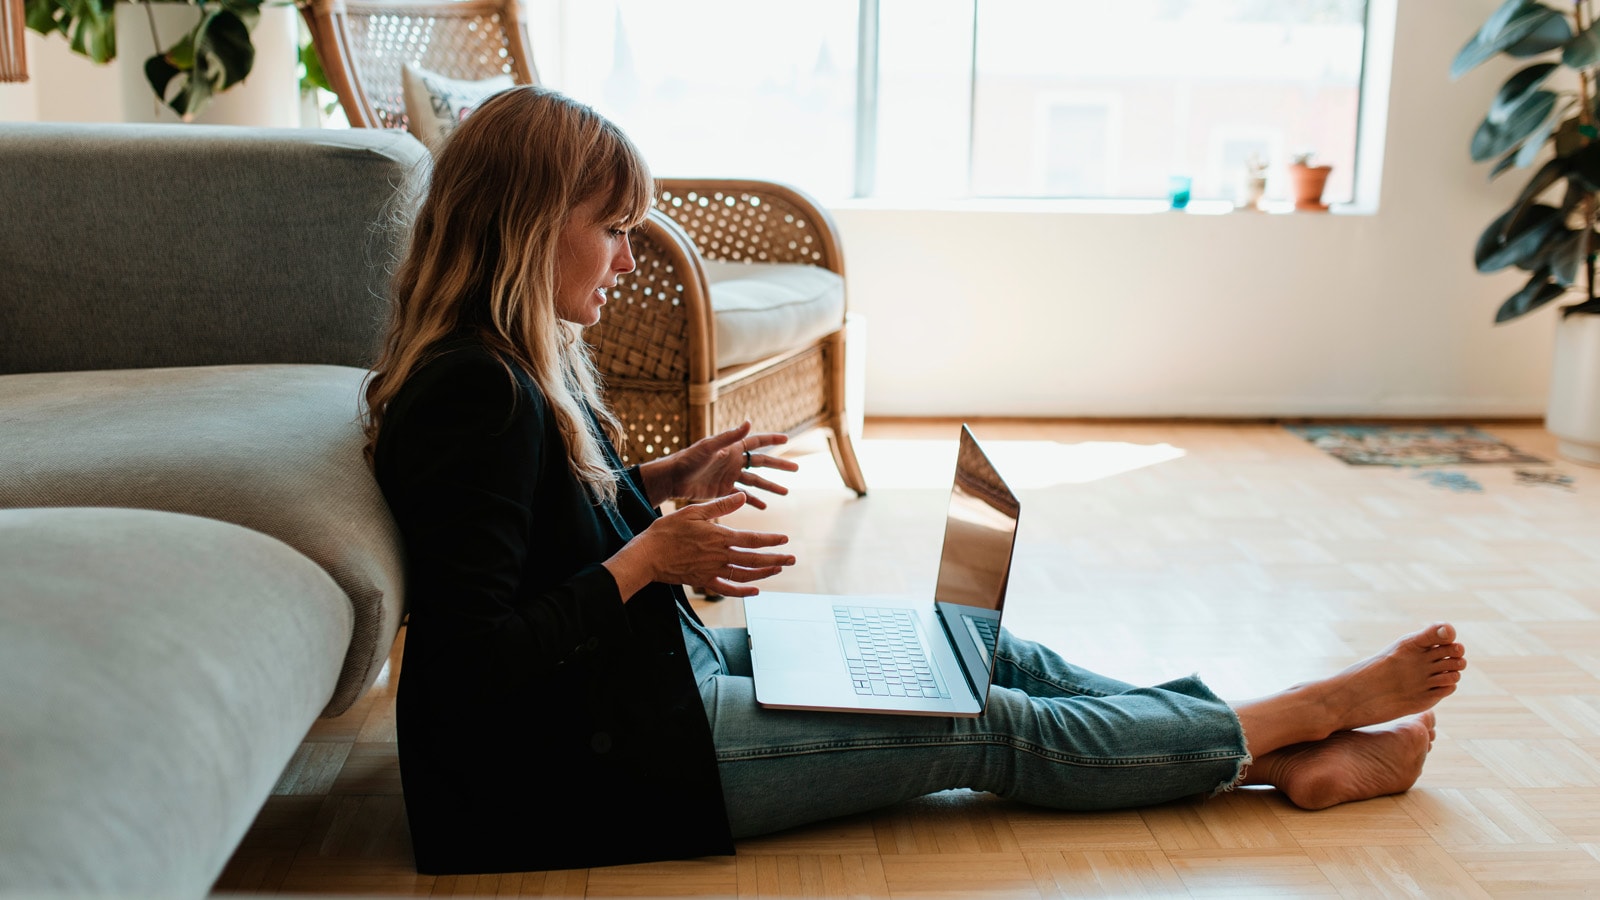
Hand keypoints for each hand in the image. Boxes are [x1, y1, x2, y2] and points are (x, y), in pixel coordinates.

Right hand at [604, 493, 794, 598]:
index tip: (785, 539)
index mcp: (720, 537)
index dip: (771, 540)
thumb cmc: (668, 530)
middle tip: (792, 559)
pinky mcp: (703, 582)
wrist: (647, 555)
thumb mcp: (693, 511)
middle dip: (776, 559)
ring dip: (764, 573)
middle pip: (754, 559)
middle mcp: (720, 556)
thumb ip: (720, 506)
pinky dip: (743, 592)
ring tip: (778, 570)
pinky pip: (727, 589)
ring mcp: (712, 571)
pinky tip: (756, 591)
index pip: (752, 539)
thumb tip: (742, 496)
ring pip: (745, 575)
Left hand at [662, 422, 799, 508]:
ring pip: (755, 482)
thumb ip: (730, 436)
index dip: (772, 439)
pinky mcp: (723, 491)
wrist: (673, 478)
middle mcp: (733, 461)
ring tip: (786, 492)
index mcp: (732, 448)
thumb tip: (749, 421)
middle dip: (779, 465)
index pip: (756, 441)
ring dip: (770, 486)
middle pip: (761, 463)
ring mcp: (729, 477)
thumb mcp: (710, 446)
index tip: (788, 438)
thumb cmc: (689, 459)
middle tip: (797, 468)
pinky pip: (742, 496)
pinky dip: (753, 501)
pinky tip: (764, 507)